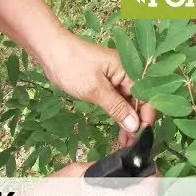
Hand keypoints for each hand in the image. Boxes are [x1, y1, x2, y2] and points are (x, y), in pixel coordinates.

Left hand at [41, 30, 155, 146]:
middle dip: (138, 123)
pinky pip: (119, 102)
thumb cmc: (73, 66)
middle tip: (132, 145)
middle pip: (139, 102)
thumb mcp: (95, 90)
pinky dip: (119, 116)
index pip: (146, 97)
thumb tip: (135, 126)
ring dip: (129, 122)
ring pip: (129, 105)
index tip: (141, 137)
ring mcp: (117, 80)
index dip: (146, 117)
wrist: (50, 51)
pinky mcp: (108, 86)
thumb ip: (117, 108)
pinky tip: (120, 131)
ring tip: (125, 143)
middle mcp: (128, 75)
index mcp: (129, 71)